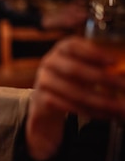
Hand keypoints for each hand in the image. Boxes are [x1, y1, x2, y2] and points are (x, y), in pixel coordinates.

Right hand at [26, 35, 124, 159]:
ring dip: (101, 101)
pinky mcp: (43, 99)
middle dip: (103, 79)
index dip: (94, 53)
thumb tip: (122, 71)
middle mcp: (50, 62)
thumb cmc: (72, 78)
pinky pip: (70, 107)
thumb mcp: (84, 65)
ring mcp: (44, 81)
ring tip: (119, 107)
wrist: (47, 97)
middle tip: (123, 85)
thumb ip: (100, 66)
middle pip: (75, 70)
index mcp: (62, 48)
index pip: (75, 46)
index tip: (113, 61)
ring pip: (74, 92)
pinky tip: (106, 114)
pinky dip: (90, 112)